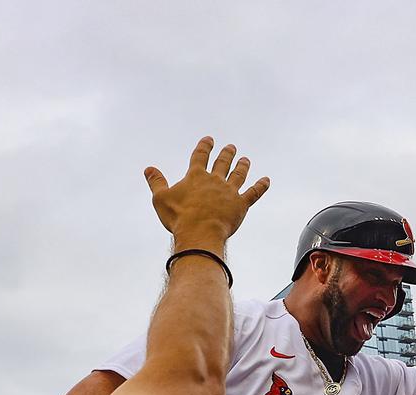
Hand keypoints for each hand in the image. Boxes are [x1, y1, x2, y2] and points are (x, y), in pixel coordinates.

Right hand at [144, 137, 269, 249]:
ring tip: (245, 159)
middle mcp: (214, 180)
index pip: (200, 156)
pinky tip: (266, 180)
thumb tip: (149, 168)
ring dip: (242, 166)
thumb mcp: (161, 198)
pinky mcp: (241, 205)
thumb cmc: (178, 217)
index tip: (209, 139)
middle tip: (231, 147)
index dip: (205, 146)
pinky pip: (253, 193)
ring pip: (238, 175)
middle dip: (226, 154)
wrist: (199, 233)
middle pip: (222, 163)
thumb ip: (156, 182)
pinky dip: (261, 186)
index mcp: (195, 176)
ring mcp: (229, 192)